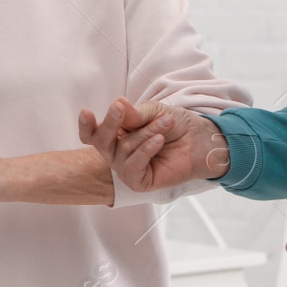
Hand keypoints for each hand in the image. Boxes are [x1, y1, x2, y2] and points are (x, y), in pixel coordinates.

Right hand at [77, 96, 230, 192]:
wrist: (200, 141)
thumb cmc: (175, 125)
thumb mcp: (154, 111)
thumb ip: (134, 113)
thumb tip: (117, 104)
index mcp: (116, 134)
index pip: (92, 133)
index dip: (86, 125)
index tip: (85, 113)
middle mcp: (117, 153)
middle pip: (101, 142)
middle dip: (109, 124)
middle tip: (118, 108)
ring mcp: (127, 169)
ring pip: (122, 151)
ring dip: (144, 134)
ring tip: (165, 124)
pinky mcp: (139, 182)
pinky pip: (132, 167)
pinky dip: (145, 150)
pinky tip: (158, 140)